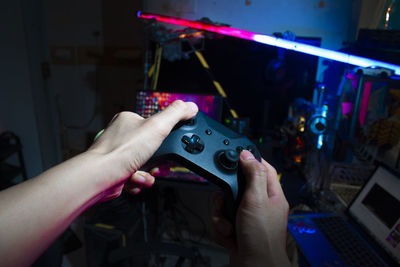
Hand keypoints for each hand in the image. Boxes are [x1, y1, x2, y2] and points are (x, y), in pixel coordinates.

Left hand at [88, 100, 197, 200]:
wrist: (100, 177)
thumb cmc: (121, 151)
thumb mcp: (157, 126)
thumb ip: (176, 114)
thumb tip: (190, 106)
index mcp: (129, 120)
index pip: (153, 125)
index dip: (164, 137)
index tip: (168, 145)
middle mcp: (121, 136)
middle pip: (151, 148)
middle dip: (157, 160)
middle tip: (157, 163)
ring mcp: (118, 154)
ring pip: (145, 164)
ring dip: (149, 172)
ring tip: (145, 173)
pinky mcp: (116, 171)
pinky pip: (135, 176)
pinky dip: (139, 181)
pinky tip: (135, 179)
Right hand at [212, 150, 289, 266]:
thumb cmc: (262, 238)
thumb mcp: (257, 200)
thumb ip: (253, 175)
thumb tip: (248, 154)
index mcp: (272, 194)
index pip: (263, 167)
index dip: (250, 159)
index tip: (237, 156)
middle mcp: (260, 205)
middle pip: (237, 186)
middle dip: (226, 196)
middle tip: (227, 202)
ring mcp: (247, 217)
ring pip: (225, 204)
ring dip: (221, 215)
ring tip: (230, 225)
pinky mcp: (236, 228)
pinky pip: (221, 219)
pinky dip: (221, 228)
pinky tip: (230, 236)